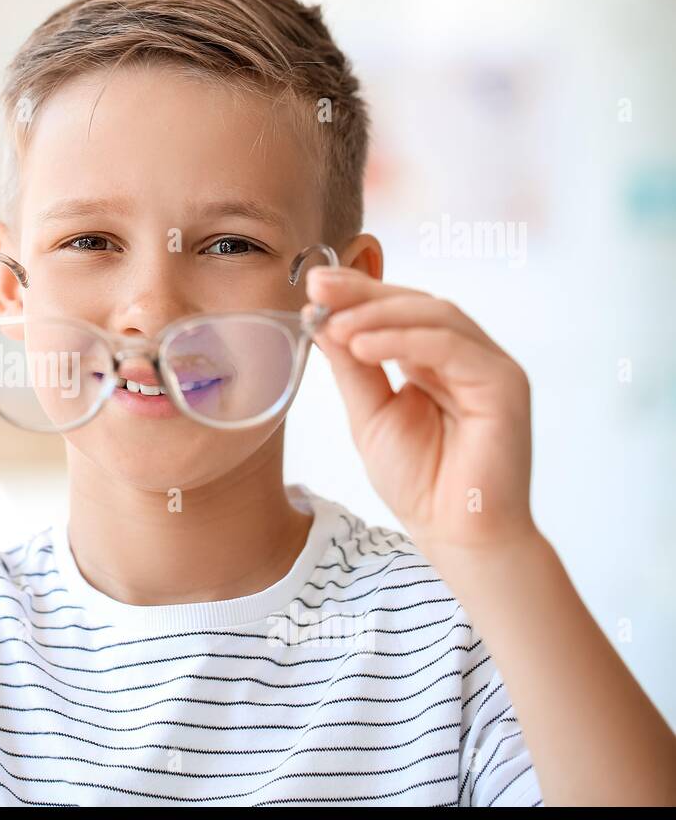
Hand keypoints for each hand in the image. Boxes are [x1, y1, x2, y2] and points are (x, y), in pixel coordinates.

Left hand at [304, 266, 537, 557]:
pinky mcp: (503, 384)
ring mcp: (490, 367)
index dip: (358, 294)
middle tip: (320, 285)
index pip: (398, 313)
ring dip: (379, 314)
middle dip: (365, 293)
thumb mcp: (369, 415)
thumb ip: (352, 368)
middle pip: (418, 304)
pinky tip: (362, 346)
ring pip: (436, 316)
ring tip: (335, 323)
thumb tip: (322, 319)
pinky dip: (404, 340)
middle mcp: (467, 358)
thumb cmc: (419, 482)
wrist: (455, 534)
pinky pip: (450, 346)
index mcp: (436, 362)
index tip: (315, 285)